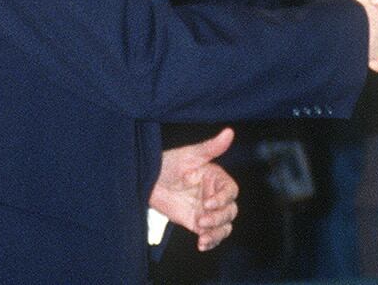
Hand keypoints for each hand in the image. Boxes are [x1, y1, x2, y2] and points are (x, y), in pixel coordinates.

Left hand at [150, 128, 238, 251]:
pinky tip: (201, 245)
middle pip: (230, 210)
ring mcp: (206, 210)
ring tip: (203, 238)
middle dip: (219, 218)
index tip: (207, 203)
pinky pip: (210, 234)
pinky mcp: (196, 222)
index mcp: (216, 178)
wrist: (147, 181)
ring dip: (218, 233)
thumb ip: (210, 147)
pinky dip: (211, 242)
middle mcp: (214, 195)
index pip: (231, 191)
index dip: (223, 199)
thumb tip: (229, 132)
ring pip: (224, 225)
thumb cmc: (169, 163)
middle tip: (202, 221)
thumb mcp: (189, 156)